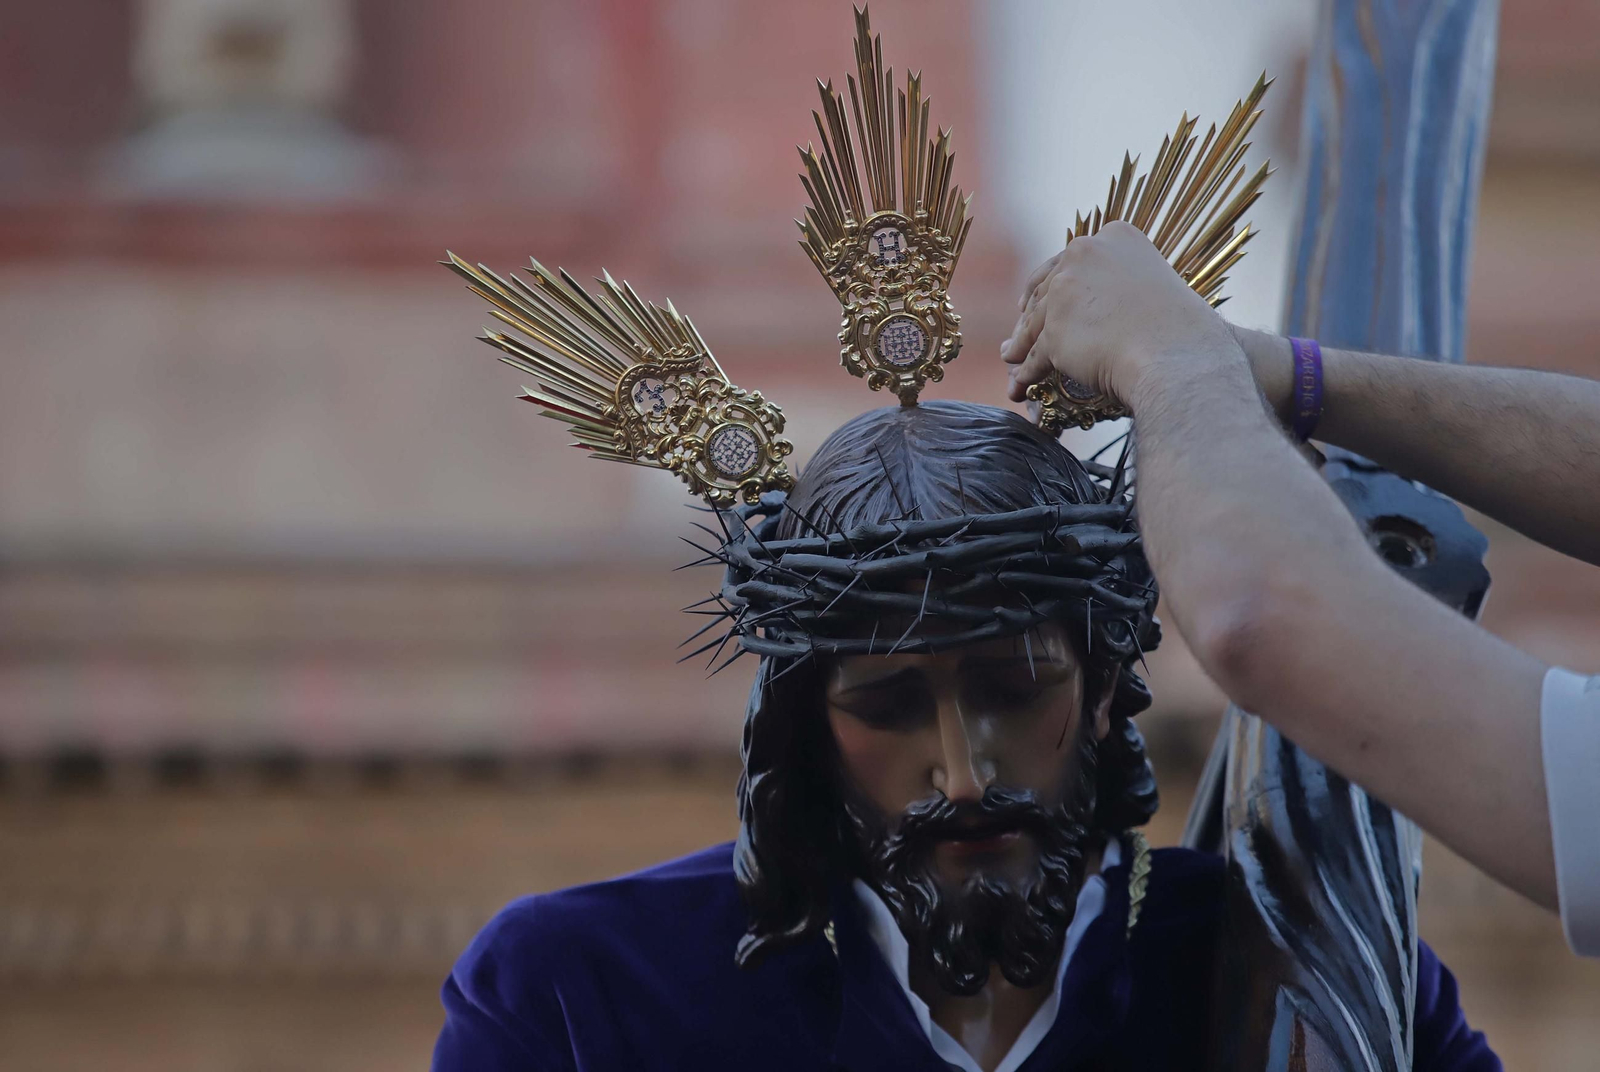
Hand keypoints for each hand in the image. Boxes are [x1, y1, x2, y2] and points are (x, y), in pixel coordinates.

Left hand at [1001, 222, 1245, 407]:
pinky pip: (1035, 355)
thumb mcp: (1155, 285)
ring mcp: (1066, 291)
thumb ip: (1123, 284)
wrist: (1178, 356)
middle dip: (1030, 315)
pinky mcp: (1054, 331)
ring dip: (1021, 346)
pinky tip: (1021, 383)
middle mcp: (1085, 253)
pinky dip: (1027, 372)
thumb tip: (1108, 304)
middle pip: (1046, 288)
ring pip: (1035, 323)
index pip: (1071, 260)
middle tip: (1020, 333)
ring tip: (1012, 362)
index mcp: (1115, 235)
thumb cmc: (1183, 328)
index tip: (1040, 296)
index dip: (1053, 282)